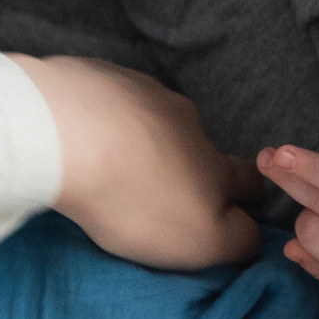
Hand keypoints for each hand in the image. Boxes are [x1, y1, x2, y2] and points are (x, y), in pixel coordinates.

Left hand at [12, 55, 261, 269]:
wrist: (64, 132)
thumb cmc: (137, 199)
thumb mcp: (202, 242)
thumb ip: (238, 241)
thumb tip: (253, 232)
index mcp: (216, 166)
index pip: (249, 180)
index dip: (245, 197)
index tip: (230, 210)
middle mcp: (190, 122)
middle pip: (202, 147)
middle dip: (190, 167)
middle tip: (160, 193)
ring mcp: (145, 92)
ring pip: (157, 120)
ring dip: (146, 140)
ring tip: (115, 162)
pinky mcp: (103, 75)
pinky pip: (115, 100)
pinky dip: (109, 118)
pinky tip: (86, 135)